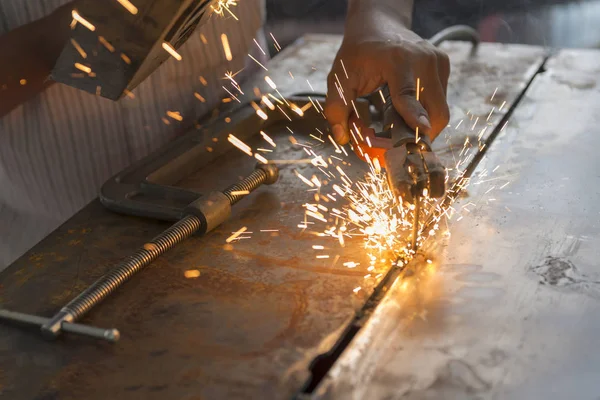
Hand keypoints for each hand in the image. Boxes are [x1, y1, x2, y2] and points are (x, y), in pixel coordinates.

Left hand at [325, 5, 449, 144]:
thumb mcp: (341, 78)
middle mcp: (424, 60)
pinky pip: (441, 101)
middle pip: (435, 109)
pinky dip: (427, 112)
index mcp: (397, 60)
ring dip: (424, 125)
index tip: (420, 132)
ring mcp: (438, 62)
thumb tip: (341, 137)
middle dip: (421, 134)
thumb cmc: (358, 52)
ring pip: (441, 109)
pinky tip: (409, 110)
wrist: (378, 24)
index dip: (414, 116)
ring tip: (402, 126)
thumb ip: (337, 107)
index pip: (409, 94)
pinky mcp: (444, 67)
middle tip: (402, 146)